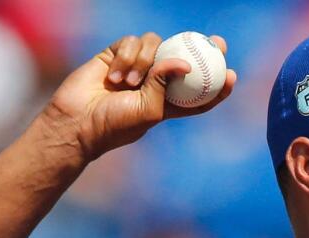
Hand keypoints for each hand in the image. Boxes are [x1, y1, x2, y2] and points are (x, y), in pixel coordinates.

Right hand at [42, 32, 237, 161]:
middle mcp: (155, 82)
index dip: (217, 84)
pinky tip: (114, 77)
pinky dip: (126, 57)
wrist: (78, 120)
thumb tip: (183, 61)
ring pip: (155, 44)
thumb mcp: (149, 111)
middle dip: (203, 48)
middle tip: (218, 42)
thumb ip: (166, 85)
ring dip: (145, 61)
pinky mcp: (117, 54)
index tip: (231, 74)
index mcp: (168, 102)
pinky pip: (131, 42)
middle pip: (184, 58)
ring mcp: (137, 66)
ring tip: (128, 84)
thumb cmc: (115, 124)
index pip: (198, 91)